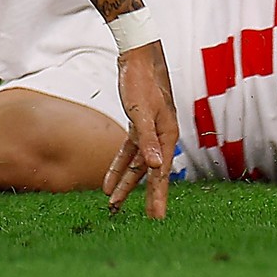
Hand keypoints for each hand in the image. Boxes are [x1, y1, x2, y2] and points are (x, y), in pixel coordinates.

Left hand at [102, 41, 178, 218]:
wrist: (138, 56)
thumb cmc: (141, 81)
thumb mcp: (141, 111)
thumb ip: (148, 140)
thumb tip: (157, 166)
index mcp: (167, 135)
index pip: (161, 173)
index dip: (158, 196)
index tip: (156, 218)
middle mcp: (161, 136)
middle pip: (153, 173)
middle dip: (147, 196)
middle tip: (147, 219)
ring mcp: (150, 131)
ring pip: (138, 165)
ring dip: (126, 184)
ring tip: (114, 204)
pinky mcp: (138, 125)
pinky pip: (129, 152)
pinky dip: (118, 166)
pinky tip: (108, 181)